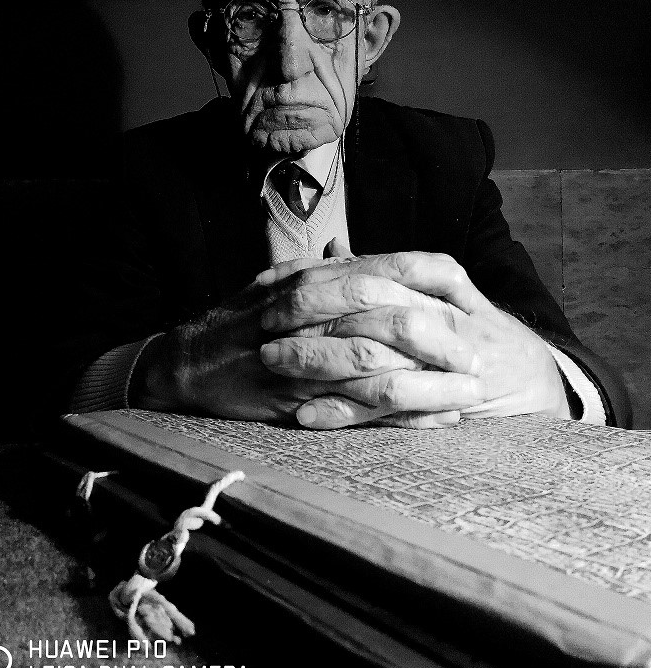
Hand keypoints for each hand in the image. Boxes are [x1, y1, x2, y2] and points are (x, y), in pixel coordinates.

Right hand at [135, 249, 485, 423]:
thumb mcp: (275, 283)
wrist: (187, 361)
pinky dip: (398, 415)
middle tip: (480, 356)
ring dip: (429, 380)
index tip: (466, 297)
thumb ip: (316, 268)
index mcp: (311, 278)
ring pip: (377, 363)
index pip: (382, 268)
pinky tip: (432, 421)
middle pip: (388, 316)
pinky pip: (355, 406)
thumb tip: (345, 245)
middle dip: (439, 338)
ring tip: (468, 393)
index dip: (427, 282)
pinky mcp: (294, 395)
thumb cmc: (237, 322)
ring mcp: (302, 353)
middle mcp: (310, 310)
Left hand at [257, 249, 569, 428]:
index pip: (366, 274)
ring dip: (317, 360)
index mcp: (436, 280)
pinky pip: (384, 409)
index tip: (272, 287)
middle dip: (309, 314)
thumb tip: (332, 246)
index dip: (316, 281)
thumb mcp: (437, 291)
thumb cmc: (473, 332)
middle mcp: (439, 315)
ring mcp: (441, 362)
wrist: (534, 381)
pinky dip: (342, 411)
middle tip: (264, 325)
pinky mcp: (440, 406)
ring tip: (273, 364)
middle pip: (364, 306)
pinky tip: (304, 413)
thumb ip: (385, 271)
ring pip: (370, 357)